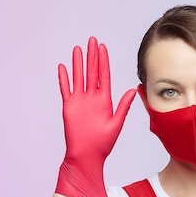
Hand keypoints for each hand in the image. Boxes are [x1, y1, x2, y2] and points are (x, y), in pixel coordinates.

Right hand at [55, 37, 136, 196]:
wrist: (87, 156)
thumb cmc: (103, 145)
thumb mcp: (116, 124)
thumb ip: (123, 106)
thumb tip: (133, 90)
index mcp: (104, 101)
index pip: (103, 76)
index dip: (103, 61)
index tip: (102, 47)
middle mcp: (91, 98)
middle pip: (91, 72)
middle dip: (92, 56)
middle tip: (92, 40)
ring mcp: (79, 102)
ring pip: (78, 77)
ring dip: (77, 63)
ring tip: (77, 49)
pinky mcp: (69, 107)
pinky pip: (66, 89)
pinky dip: (64, 79)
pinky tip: (63, 67)